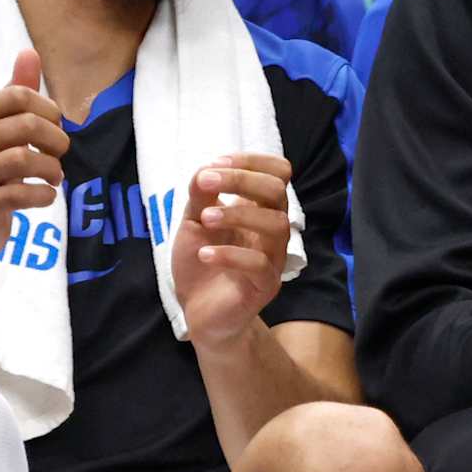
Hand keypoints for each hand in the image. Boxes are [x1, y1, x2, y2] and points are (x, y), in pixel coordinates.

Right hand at [0, 48, 66, 266]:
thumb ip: (15, 93)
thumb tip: (29, 52)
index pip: (18, 96)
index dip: (49, 110)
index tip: (55, 126)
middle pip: (27, 126)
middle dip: (57, 140)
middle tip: (60, 153)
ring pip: (25, 159)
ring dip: (53, 169)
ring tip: (54, 175)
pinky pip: (21, 194)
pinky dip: (44, 195)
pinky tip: (45, 194)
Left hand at [171, 153, 291, 347]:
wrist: (198, 310)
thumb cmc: (202, 262)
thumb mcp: (194, 222)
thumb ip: (201, 196)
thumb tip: (205, 170)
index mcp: (260, 209)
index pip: (278, 173)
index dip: (251, 161)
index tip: (215, 165)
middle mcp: (272, 230)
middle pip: (277, 191)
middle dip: (241, 180)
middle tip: (206, 183)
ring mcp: (272, 258)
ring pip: (276, 225)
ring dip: (237, 215)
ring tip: (204, 219)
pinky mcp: (265, 285)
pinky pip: (259, 265)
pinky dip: (230, 255)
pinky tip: (205, 254)